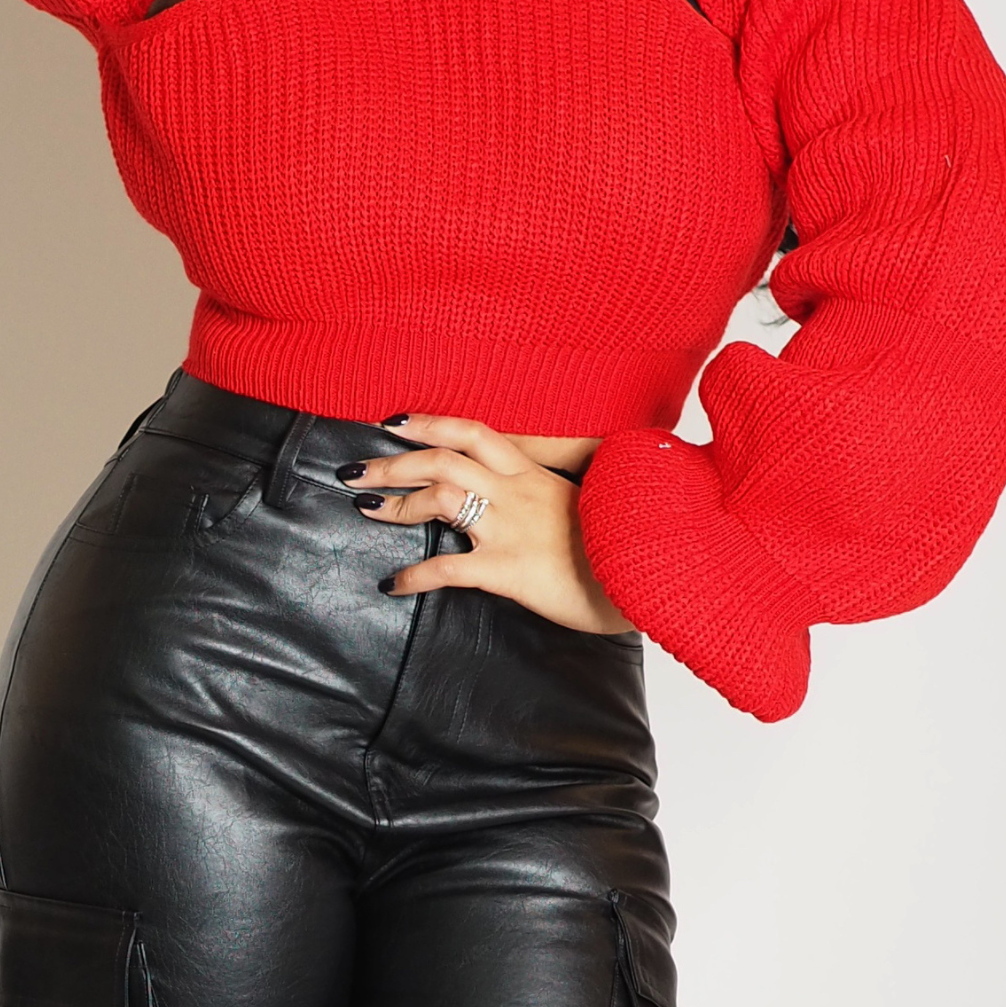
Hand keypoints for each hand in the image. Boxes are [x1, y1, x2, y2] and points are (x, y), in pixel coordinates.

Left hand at [338, 412, 638, 634]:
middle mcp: (519, 492)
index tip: (396, 421)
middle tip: (356, 469)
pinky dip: (413, 576)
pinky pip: (447, 569)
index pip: (477, 433)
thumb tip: (535, 493)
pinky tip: (393, 585)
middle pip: (444, 457)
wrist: (649, 578)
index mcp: (536, 474)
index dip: (432, 423)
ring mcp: (511, 528)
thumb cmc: (623, 544)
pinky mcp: (507, 570)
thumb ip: (559, 490)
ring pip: (440, 496)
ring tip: (367, 510)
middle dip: (393, 461)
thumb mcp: (594, 502)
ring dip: (396, 503)